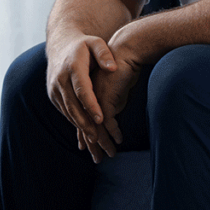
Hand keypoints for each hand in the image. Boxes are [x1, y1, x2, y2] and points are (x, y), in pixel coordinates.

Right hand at [46, 35, 117, 145]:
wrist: (59, 45)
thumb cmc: (84, 45)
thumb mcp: (95, 42)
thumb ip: (104, 53)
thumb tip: (112, 67)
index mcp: (72, 66)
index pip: (82, 89)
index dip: (91, 105)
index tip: (101, 118)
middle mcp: (60, 79)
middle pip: (73, 105)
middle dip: (85, 123)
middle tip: (98, 138)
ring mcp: (54, 88)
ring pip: (68, 111)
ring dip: (80, 127)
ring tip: (94, 140)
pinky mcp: (53, 95)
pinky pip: (64, 111)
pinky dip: (75, 122)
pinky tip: (86, 131)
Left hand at [79, 44, 140, 162]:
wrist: (126, 50)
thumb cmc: (123, 65)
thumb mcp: (115, 87)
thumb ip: (111, 102)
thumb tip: (111, 116)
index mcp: (87, 96)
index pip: (83, 120)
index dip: (86, 136)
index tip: (89, 148)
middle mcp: (89, 100)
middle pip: (87, 128)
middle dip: (94, 145)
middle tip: (98, 159)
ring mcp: (95, 100)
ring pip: (96, 128)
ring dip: (103, 143)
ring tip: (109, 155)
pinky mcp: (105, 100)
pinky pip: (107, 122)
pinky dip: (113, 132)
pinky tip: (119, 139)